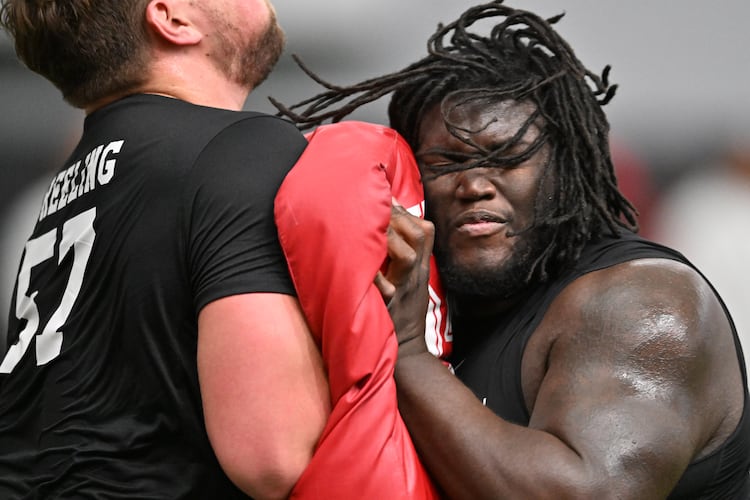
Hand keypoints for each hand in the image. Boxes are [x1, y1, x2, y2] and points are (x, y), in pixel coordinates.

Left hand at [375, 200, 434, 357]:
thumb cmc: (399, 317)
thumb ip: (399, 262)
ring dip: (389, 234)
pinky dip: (376, 265)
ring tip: (371, 225)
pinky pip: (388, 280)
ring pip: (409, 252)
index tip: (387, 198)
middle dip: (398, 214)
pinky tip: (362, 254)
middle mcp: (418, 275)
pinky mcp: (394, 302)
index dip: (406, 211)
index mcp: (421, 268)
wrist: (406, 352)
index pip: (425, 230)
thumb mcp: (407, 284)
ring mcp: (407, 288)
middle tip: (376, 205)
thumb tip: (382, 234)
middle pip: (420, 233)